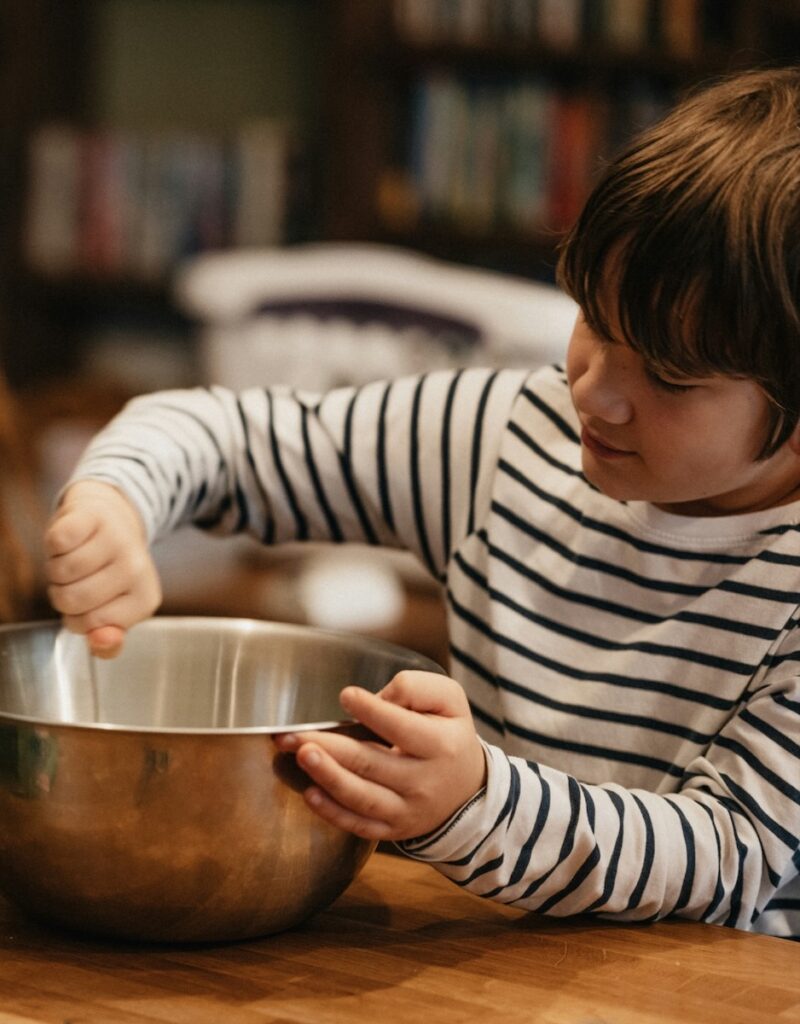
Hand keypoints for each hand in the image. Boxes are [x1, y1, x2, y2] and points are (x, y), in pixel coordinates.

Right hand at [43, 480, 161, 657]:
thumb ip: (108, 642)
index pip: (89, 625)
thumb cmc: (108, 573)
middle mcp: (137, 568)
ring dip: (56, 569)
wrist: (110, 521)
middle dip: (62, 594)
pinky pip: (56, 542)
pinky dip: (54, 544)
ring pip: (60, 572)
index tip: (91, 602)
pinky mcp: (96, 516)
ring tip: (74, 559)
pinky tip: (71, 540)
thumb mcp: (114, 613)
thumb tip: (101, 641)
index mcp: (145, 599)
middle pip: (71, 599)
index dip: (77, 617)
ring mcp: (118, 539)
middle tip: (78, 580)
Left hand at [274, 671, 486, 841]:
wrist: (467, 790)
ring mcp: (406, 810)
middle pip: (371, 763)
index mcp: (440, 745)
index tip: (346, 695)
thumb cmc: (449, 735)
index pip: (401, 727)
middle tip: (295, 733)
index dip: (372, 711)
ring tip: (302, 756)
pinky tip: (310, 794)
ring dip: (328, 777)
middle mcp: (423, 782)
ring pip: (362, 797)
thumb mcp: (449, 700)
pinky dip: (333, 813)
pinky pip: (359, 826)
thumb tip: (378, 698)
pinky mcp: (392, 830)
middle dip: (331, 747)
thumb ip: (416, 689)